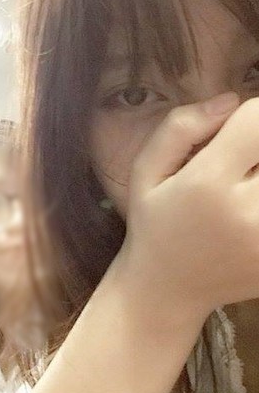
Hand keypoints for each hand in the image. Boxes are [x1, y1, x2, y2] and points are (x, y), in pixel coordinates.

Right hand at [115, 92, 258, 317]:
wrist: (167, 291)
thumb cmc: (155, 225)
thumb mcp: (145, 173)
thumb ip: (180, 128)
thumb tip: (230, 101)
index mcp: (207, 185)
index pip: (258, 119)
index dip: (249, 116)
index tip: (235, 131)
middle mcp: (247, 213)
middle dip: (258, 149)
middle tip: (242, 163)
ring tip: (246, 186)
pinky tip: (248, 211)